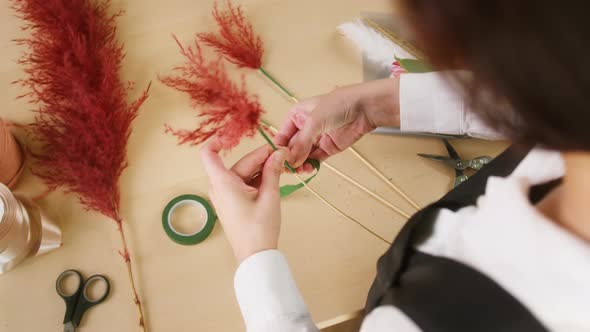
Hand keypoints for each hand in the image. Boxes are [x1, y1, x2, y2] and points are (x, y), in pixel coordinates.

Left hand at [200, 138, 286, 262]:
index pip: (209, 153)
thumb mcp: (270, 196)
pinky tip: (276, 178)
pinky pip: (245, 183)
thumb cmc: (259, 229)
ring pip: (245, 172)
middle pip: (241, 163)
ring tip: (285, 167)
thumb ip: (273, 171)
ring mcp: (226, 195)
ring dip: (264, 169)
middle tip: (285, 154)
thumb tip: (278, 152)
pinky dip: (260, 179)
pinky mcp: (232, 202)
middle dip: (263, 157)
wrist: (255, 256)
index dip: (219, 140)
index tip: (236, 135)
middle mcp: (220, 187)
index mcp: (223, 183)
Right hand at [275, 78, 400, 168]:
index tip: (276, 161)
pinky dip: (311, 165)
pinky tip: (308, 169)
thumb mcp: (314, 121)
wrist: (364, 108)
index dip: (278, 149)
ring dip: (299, 164)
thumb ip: (301, 143)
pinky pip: (315, 159)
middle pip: (291, 148)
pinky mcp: (328, 148)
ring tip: (299, 170)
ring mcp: (316, 138)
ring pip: (302, 155)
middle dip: (289, 159)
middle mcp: (304, 128)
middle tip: (288, 169)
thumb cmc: (338, 104)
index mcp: (296, 116)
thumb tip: (291, 160)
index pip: (282, 135)